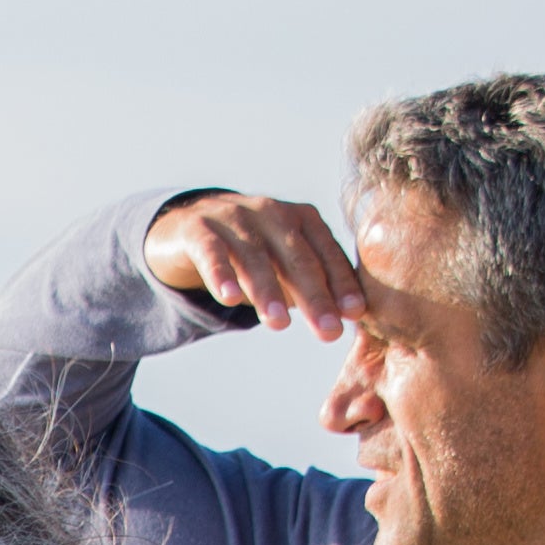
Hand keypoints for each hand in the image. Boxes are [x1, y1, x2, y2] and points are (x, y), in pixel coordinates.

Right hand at [145, 189, 363, 340]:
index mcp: (301, 219)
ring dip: (268, 291)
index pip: (326, 253)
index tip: (355, 314)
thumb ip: (314, 283)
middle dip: (315, 296)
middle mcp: (272, 213)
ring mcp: (234, 217)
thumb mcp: (285, 263)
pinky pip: (211, 252)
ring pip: (255, 256)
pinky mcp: (198, 228)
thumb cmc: (251, 252)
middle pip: (297, 258)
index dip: (341, 283)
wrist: (189, 227)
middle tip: (328, 331)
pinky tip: (229, 298)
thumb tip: (351, 317)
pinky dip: (220, 273)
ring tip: (279, 325)